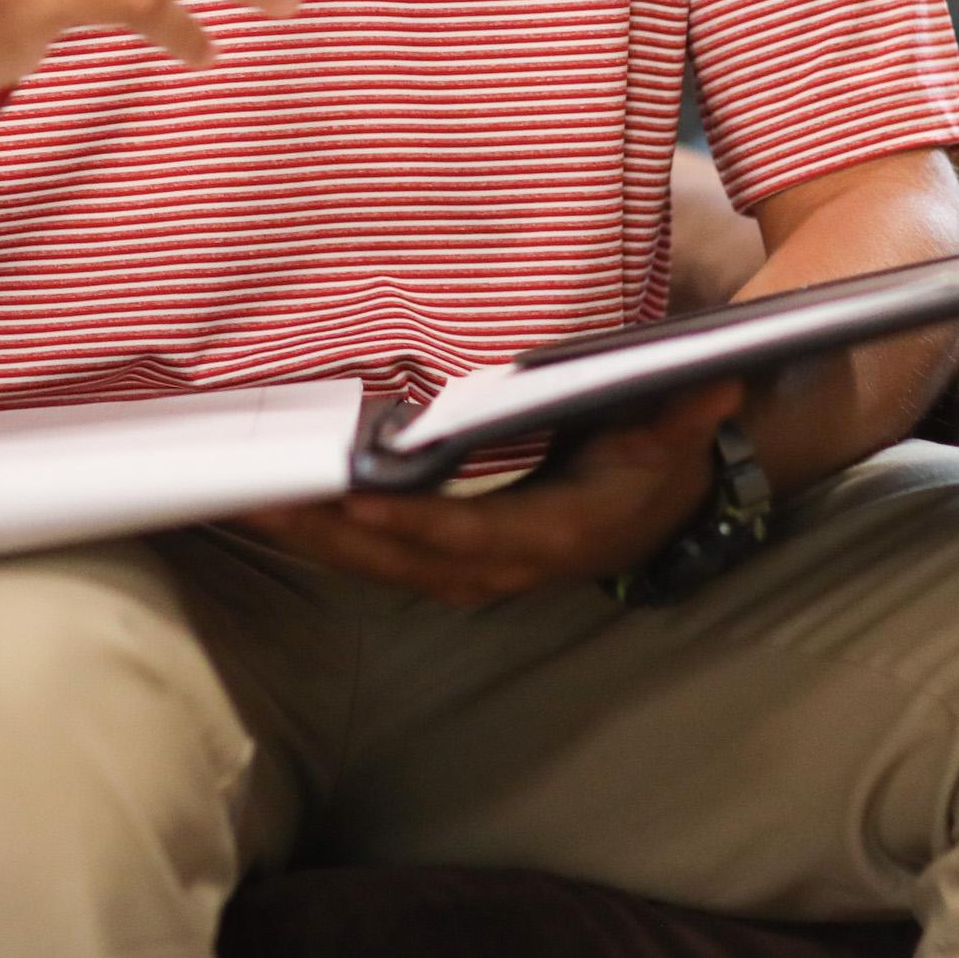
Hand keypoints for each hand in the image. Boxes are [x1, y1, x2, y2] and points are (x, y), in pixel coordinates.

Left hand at [234, 380, 743, 607]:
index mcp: (547, 537)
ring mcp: (468, 574)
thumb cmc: (651, 467)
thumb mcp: (672, 438)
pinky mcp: (446, 566)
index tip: (351, 494)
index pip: (463, 532)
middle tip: (253, 500)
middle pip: (395, 559)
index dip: (407, 519)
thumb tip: (717, 383)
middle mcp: (498, 568)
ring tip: (241, 505)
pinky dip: (323, 541)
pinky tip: (276, 513)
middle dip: (323, 534)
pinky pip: (375, 561)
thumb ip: (685, 415)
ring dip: (308, 541)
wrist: (655, 513)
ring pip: (375, 567)